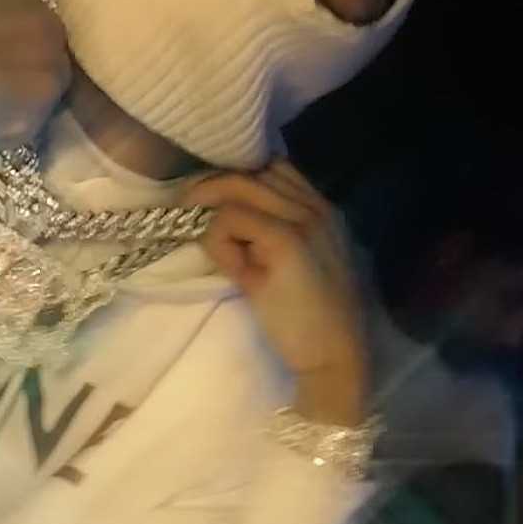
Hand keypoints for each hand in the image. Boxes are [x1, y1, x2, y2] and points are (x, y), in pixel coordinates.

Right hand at [0, 0, 70, 148]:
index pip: (36, 20)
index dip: (10, 38)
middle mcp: (48, 31)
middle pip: (47, 53)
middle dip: (23, 66)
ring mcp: (45, 75)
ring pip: (44, 88)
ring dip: (21, 96)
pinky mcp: (34, 114)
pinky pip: (32, 122)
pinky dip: (11, 126)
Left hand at [182, 159, 368, 424]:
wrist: (335, 355)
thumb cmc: (312, 319)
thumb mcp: (292, 265)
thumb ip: (271, 235)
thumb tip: (226, 215)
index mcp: (323, 210)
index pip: (274, 168)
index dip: (240, 178)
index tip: (214, 200)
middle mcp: (316, 207)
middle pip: (253, 171)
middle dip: (214, 186)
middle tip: (187, 208)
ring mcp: (303, 220)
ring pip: (239, 188)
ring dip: (218, 215)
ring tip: (223, 254)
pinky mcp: (285, 241)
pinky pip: (231, 219)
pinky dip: (220, 241)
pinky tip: (235, 271)